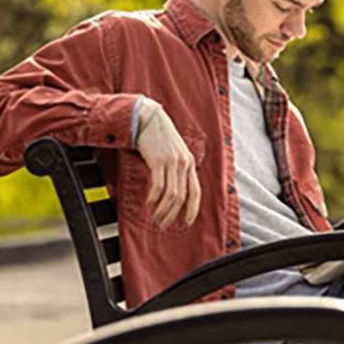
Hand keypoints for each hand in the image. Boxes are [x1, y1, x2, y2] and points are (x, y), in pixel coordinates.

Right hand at [135, 99, 200, 228]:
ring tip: (155, 217)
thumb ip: (178, 168)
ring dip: (162, 210)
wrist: (149, 118)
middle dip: (173, 214)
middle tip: (164, 225)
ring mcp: (171, 162)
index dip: (193, 209)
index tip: (187, 222)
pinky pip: (157, 185)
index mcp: (189, 163)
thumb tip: (176, 190)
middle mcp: (183, 163)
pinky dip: (153, 198)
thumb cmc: (160, 137)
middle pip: (181, 197)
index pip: (196, 191)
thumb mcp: (175, 152)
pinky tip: (148, 203)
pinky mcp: (158, 160)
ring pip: (170, 194)